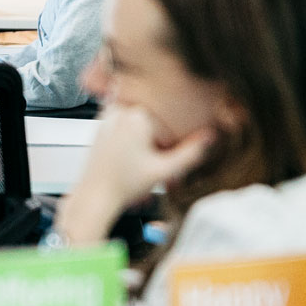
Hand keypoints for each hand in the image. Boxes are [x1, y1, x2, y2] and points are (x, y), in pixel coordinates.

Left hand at [84, 105, 216, 208]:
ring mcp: (109, 115)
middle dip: (160, 140)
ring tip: (139, 158)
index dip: (172, 145)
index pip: (170, 124)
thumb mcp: (164, 170)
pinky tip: (130, 153)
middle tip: (152, 161)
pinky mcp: (102, 122)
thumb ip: (191, 153)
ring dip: (148, 135)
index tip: (164, 160)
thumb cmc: (123, 185)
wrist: (95, 195)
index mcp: (138, 115)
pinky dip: (134, 132)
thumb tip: (210, 137)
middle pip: (156, 119)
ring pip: (142, 119)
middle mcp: (121, 109)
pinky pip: (127, 120)